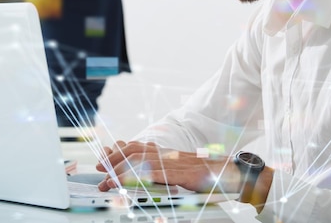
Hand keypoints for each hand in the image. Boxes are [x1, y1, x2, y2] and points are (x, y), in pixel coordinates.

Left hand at [95, 140, 240, 193]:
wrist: (230, 173)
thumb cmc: (206, 175)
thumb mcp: (180, 170)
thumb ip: (161, 169)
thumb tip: (141, 174)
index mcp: (167, 154)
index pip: (137, 147)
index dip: (118, 152)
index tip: (102, 160)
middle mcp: (169, 155)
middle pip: (136, 151)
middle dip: (114, 160)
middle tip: (99, 170)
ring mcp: (177, 164)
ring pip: (144, 162)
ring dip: (124, 171)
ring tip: (109, 181)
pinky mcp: (186, 175)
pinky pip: (161, 174)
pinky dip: (144, 177)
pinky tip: (133, 182)